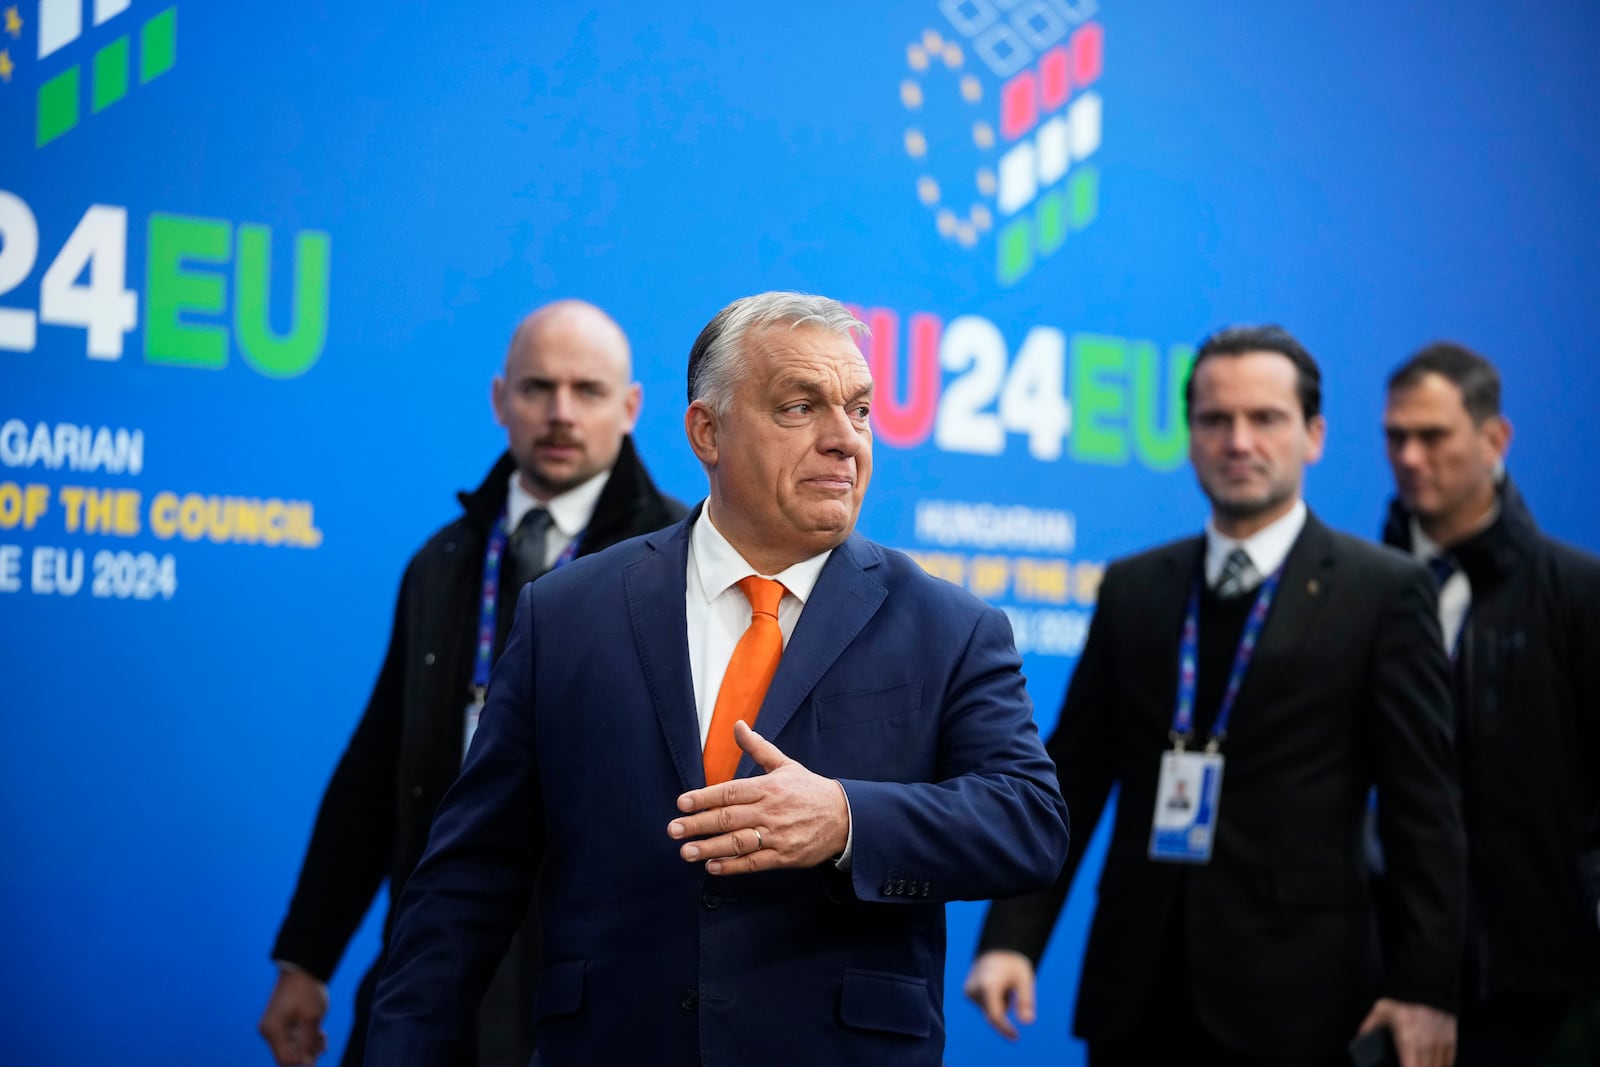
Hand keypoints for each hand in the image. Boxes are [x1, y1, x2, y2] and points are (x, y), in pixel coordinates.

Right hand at [258, 967, 329, 1065]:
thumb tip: (307, 1065)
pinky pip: (292, 1037)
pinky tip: (319, 1033)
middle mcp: (269, 1031)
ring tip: (323, 1036)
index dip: (303, 1061)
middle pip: (288, 1055)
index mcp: (273, 1031)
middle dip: (307, 1053)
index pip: (285, 1060)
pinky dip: (305, 1037)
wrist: (302, 968)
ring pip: (291, 1047)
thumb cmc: (306, 991)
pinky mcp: (281, 1022)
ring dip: (308, 1045)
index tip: (319, 1051)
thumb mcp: (311, 1019)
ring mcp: (274, 1026)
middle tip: (323, 1044)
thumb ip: (308, 1043)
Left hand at [668, 721, 848, 874]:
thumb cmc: (809, 790)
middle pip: (728, 818)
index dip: (704, 797)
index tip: (682, 803)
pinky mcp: (783, 857)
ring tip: (686, 852)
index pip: (730, 791)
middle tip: (673, 830)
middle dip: (697, 825)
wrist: (844, 818)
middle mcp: (770, 811)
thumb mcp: (785, 764)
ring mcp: (776, 836)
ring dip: (709, 848)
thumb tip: (738, 725)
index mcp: (768, 787)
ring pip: (737, 843)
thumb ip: (757, 748)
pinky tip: (712, 866)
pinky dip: (731, 866)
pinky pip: (753, 862)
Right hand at [962, 949, 1036, 1039]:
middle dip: (1005, 1012)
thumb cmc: (1013, 964)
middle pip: (991, 1015)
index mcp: (988, 985)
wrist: (997, 950)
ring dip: (1000, 1006)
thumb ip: (1026, 1001)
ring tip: (1005, 986)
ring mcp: (969, 991)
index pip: (995, 1016)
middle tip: (1014, 994)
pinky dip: (993, 1002)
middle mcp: (975, 989)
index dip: (1005, 1029)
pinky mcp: (967, 993)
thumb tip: (1027, 1022)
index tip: (1015, 1037)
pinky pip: (984, 1006)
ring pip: (988, 1011)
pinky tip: (996, 987)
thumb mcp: (1025, 980)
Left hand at [1357, 998, 1455, 1066]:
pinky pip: (1449, 1060)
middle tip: (1408, 1062)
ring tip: (1417, 1061)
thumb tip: (1360, 1038)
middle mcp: (1427, 1044)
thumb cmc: (1402, 997)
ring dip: (1429, 1066)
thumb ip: (1369, 1025)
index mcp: (1408, 1040)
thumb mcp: (1381, 1010)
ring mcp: (1442, 1042)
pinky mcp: (1452, 1038)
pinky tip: (1431, 1061)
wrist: (1426, 981)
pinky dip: (1441, 1063)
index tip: (1401, 1066)